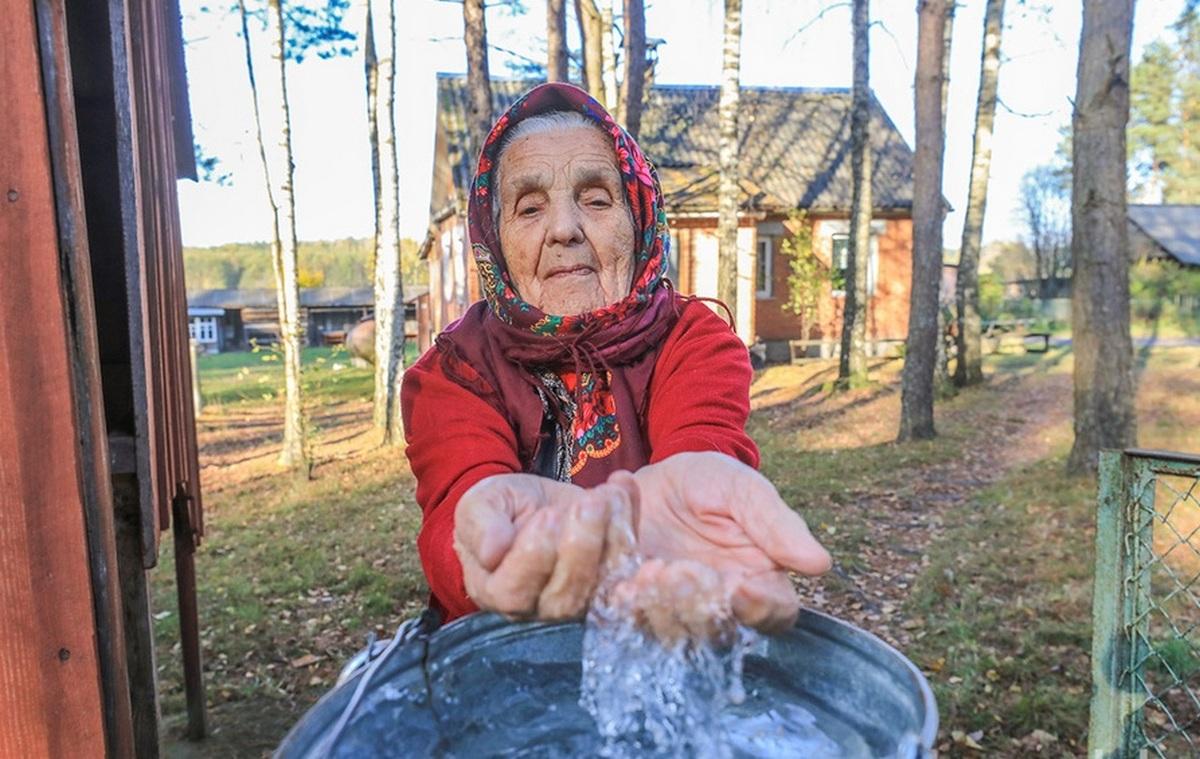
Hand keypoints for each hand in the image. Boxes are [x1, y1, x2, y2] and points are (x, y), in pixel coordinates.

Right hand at [454, 474, 632, 620]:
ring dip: (612, 535)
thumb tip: (491, 552)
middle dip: (582, 546)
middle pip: (565, 597)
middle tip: (588, 504)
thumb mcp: (481, 506)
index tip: (546, 517)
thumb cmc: (499, 509)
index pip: (514, 593)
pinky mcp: (611, 580)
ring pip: (602, 583)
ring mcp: (581, 599)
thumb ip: (480, 527)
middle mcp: (539, 607)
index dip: (533, 558)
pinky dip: (630, 521)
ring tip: (606, 494)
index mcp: (496, 592)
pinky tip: (622, 486)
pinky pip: (628, 561)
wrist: (533, 505)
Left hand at [612, 452, 831, 634]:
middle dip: (696, 603)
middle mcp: (719, 609)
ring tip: (646, 569)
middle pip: (717, 631)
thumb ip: (777, 524)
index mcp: (760, 583)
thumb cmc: (710, 482)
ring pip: (670, 633)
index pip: (774, 613)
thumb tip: (820, 564)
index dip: (760, 607)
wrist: (652, 476)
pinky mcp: (631, 609)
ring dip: (657, 607)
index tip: (739, 585)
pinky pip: (627, 621)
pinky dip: (624, 604)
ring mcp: (673, 614)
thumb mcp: (743, 489)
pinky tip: (620, 581)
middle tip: (677, 571)